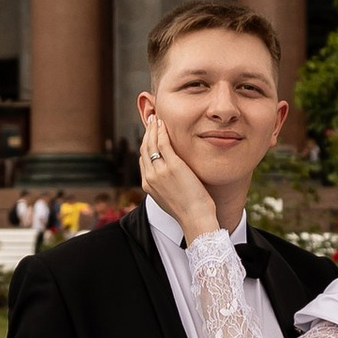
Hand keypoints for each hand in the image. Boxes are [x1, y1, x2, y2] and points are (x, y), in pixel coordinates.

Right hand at [137, 112, 219, 243]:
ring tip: (156, 119)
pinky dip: (161, 131)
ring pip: (151, 144)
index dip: (146, 145)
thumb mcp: (171, 199)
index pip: (143, 160)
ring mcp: (159, 171)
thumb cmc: (189, 211)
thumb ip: (166, 186)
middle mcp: (150, 177)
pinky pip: (163, 143)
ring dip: (153, 129)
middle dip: (147, 133)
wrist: (195, 218)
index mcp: (148, 185)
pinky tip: (163, 124)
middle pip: (144, 149)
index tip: (151, 135)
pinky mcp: (172, 166)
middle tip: (151, 121)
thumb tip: (171, 180)